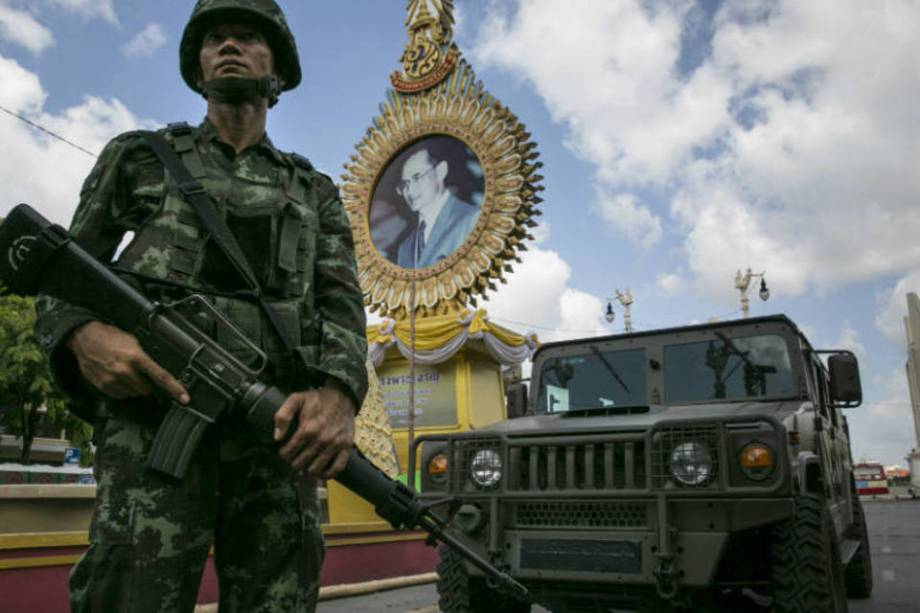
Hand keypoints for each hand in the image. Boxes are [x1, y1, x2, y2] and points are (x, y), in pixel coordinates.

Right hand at [67, 320, 188, 403]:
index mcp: (136, 357)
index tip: (184, 398)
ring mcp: (113, 380)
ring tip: (125, 372)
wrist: (84, 338)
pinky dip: (122, 389)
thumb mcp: (133, 341)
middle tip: (138, 372)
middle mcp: (125, 371)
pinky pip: (120, 395)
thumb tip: (157, 369)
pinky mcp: (103, 386)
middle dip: (147, 384)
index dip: (175, 389)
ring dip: (134, 386)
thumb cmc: (110, 336)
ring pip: (134, 393)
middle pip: (147, 389)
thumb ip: (145, 357)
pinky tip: (116, 377)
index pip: (161, 376)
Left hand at [274, 381, 354, 478]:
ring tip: (305, 464)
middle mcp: (321, 439)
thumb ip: (282, 416)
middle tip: (294, 457)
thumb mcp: (295, 399)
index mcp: (307, 429)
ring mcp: (335, 444)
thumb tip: (277, 438)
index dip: (283, 454)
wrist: (342, 396)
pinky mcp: (346, 447)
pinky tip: (320, 472)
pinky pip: (337, 468)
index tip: (284, 451)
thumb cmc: (317, 398)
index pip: (289, 453)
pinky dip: (327, 474)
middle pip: (300, 463)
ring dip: (307, 469)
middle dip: (293, 462)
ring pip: (315, 469)